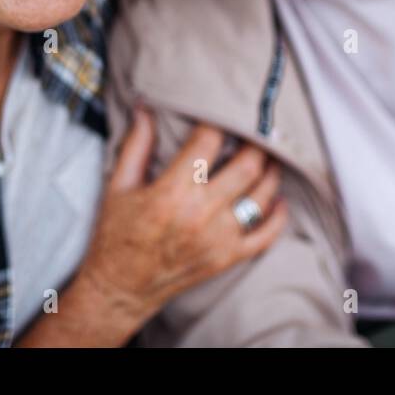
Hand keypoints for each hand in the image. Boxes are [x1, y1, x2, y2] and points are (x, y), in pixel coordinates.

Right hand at [77, 106, 287, 335]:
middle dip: (256, 143)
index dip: (218, 121)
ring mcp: (218, 238)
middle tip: (256, 129)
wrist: (120, 288)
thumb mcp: (118, 185)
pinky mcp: (227, 258)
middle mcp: (199, 214)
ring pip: (261, 196)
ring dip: (271, 172)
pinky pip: (265, 235)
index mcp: (170, 192)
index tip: (221, 111)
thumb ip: (136, 144)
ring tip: (269, 156)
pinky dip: (278, 215)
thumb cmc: (116, 234)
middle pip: (246, 166)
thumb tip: (144, 107)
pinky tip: (278, 198)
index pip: (208, 143)